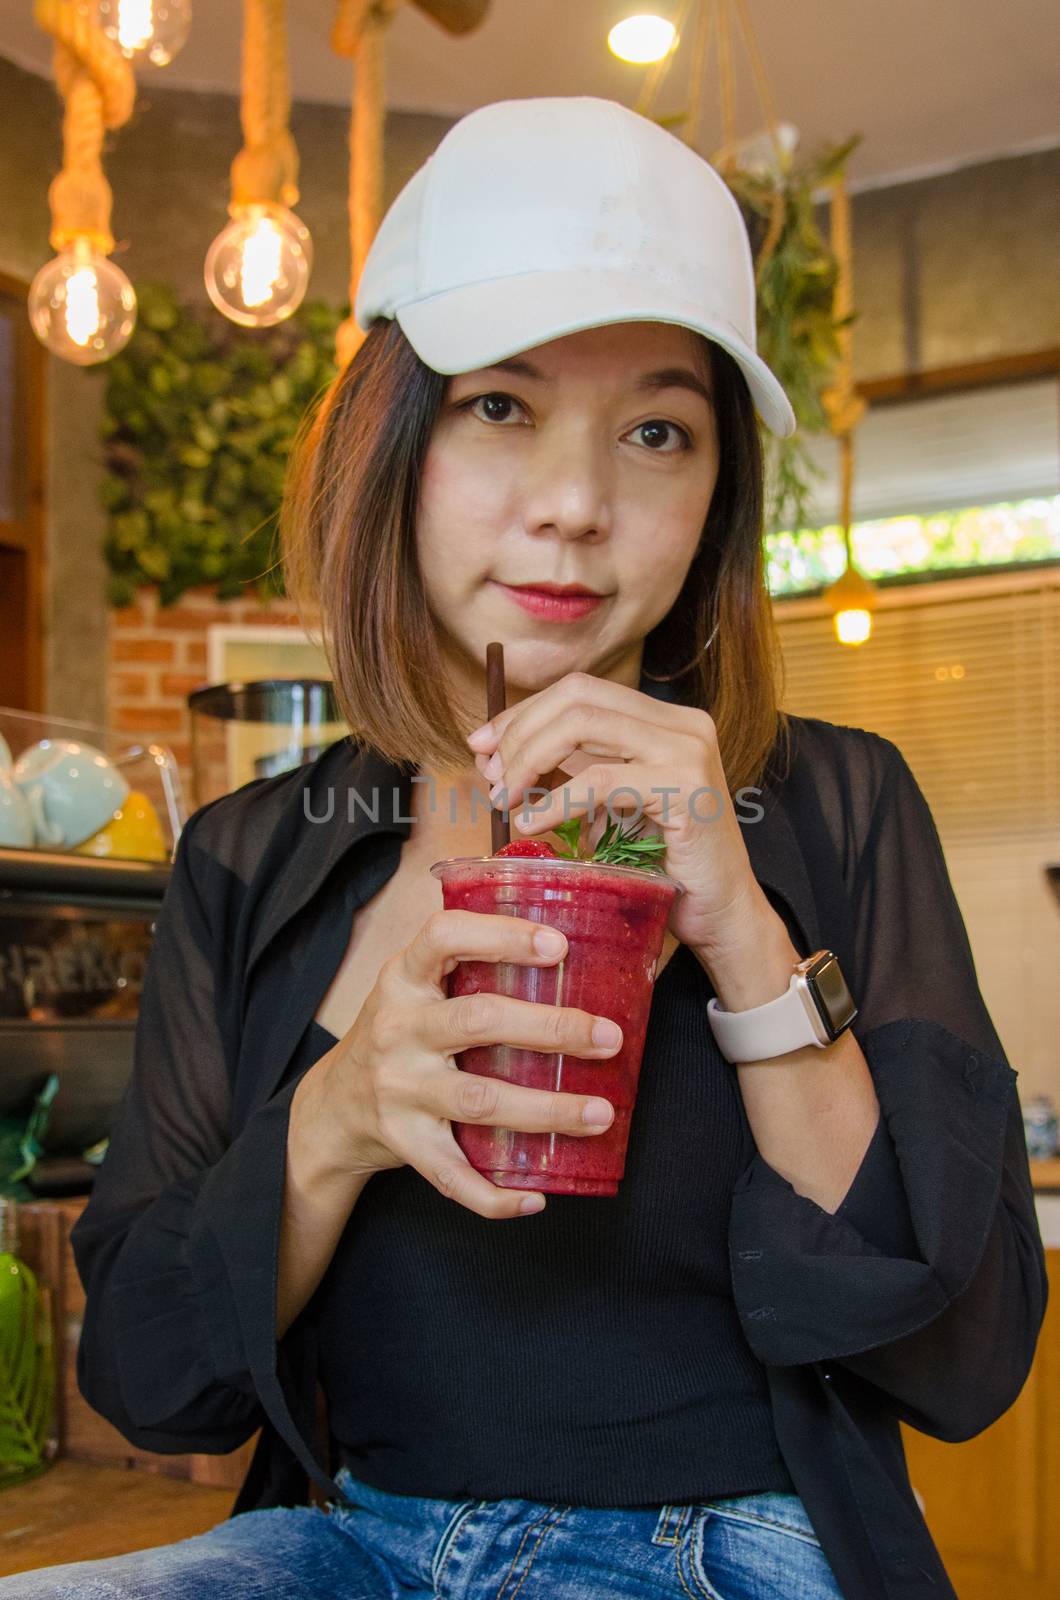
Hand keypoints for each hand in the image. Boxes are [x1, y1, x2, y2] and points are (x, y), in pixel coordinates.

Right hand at [315, 907, 625, 1218]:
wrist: (331, 1108)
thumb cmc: (400, 1033)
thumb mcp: (413, 986)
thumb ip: (467, 962)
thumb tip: (569, 941)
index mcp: (403, 980)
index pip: (444, 937)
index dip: (501, 936)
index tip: (558, 945)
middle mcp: (398, 1030)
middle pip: (478, 1020)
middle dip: (551, 1028)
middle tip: (609, 1038)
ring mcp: (398, 1089)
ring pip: (479, 1100)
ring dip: (546, 1109)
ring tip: (601, 1113)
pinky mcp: (403, 1142)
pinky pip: (451, 1175)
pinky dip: (494, 1195)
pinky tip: (537, 1196)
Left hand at [467, 670, 769, 960]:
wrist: (722, 914)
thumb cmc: (665, 866)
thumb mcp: (612, 805)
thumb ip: (572, 771)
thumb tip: (499, 756)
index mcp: (666, 720)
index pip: (580, 691)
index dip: (524, 712)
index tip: (483, 745)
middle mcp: (683, 723)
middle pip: (577, 697)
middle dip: (520, 732)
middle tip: (489, 775)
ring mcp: (688, 751)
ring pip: (582, 726)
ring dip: (529, 760)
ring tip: (504, 799)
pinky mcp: (686, 788)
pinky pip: (599, 781)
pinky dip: (554, 800)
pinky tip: (529, 823)